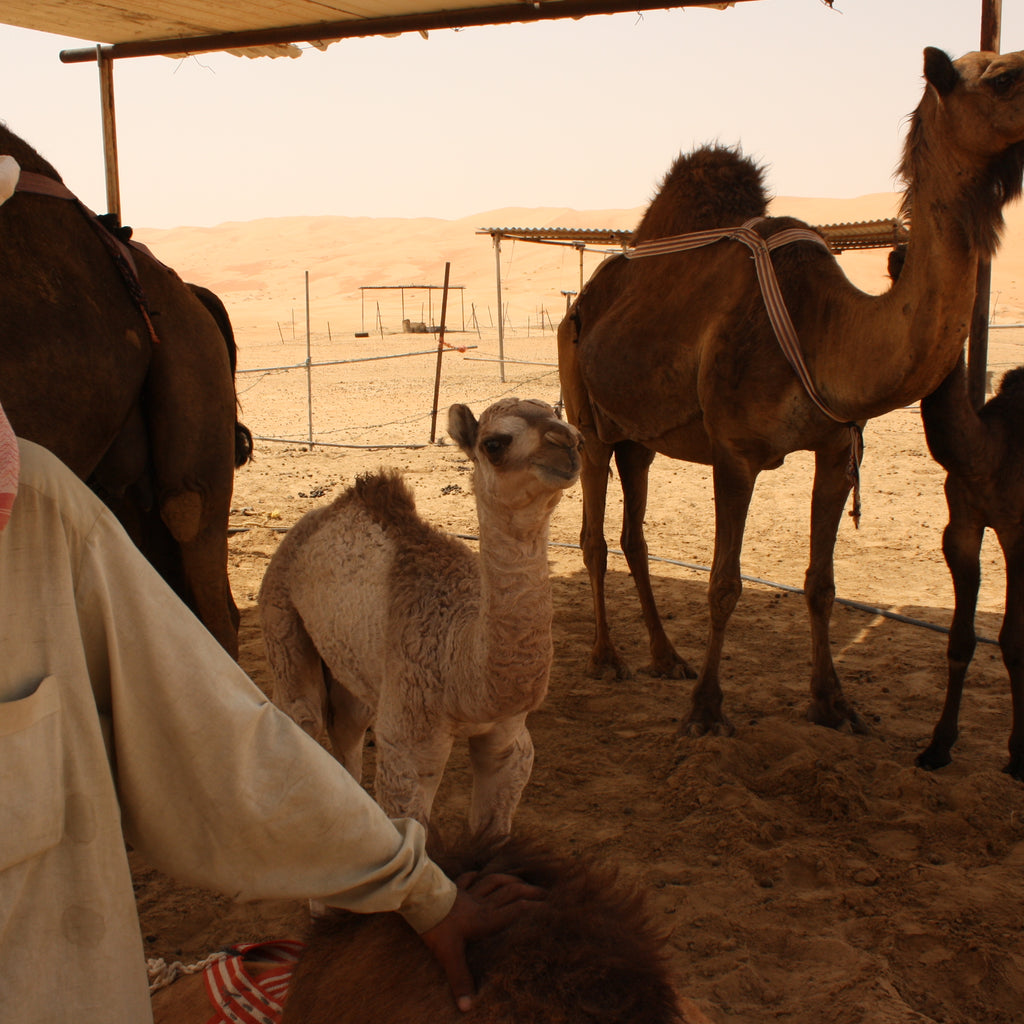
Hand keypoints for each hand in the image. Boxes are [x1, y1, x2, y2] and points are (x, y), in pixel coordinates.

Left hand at [418, 870, 544, 1011]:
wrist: (419, 901)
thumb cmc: (437, 927)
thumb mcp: (450, 956)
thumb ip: (461, 979)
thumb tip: (467, 1007)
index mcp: (485, 920)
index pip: (515, 911)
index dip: (533, 908)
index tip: (550, 907)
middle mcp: (481, 904)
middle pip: (510, 892)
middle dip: (529, 891)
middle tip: (545, 892)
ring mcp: (468, 894)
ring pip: (493, 882)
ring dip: (509, 879)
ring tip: (521, 881)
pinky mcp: (455, 888)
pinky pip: (468, 878)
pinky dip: (475, 874)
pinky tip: (478, 872)